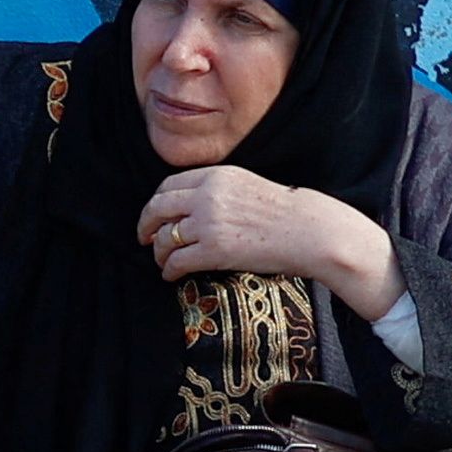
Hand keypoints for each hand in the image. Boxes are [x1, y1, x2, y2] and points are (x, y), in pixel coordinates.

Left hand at [138, 165, 397, 320]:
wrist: (307, 230)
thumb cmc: (284, 212)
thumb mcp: (246, 185)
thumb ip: (218, 189)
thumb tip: (192, 205)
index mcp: (216, 176)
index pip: (169, 185)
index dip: (156, 202)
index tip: (154, 214)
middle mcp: (207, 196)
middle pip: (158, 208)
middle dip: (146, 224)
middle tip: (144, 238)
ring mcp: (208, 223)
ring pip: (164, 237)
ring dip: (158, 252)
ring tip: (162, 260)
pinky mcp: (213, 250)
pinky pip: (177, 261)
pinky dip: (169, 270)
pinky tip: (171, 275)